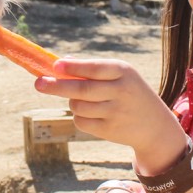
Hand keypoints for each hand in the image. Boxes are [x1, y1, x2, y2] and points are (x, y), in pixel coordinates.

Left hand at [34, 58, 186, 171]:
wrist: (155, 125)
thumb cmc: (129, 92)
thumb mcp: (120, 75)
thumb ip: (92, 68)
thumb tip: (60, 62)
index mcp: (123, 72)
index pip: (94, 68)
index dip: (73, 68)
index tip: (55, 66)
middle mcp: (120, 91)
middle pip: (81, 90)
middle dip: (56, 86)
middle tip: (38, 83)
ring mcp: (115, 113)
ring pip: (78, 106)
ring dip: (72, 102)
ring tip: (82, 99)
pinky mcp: (109, 130)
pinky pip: (81, 121)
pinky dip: (78, 116)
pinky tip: (90, 113)